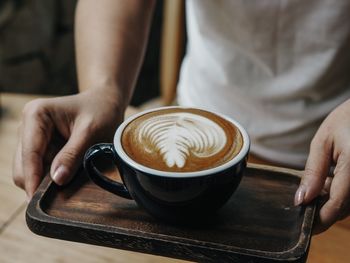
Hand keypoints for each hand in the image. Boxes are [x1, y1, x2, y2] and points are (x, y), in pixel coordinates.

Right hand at [13, 88, 124, 199]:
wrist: (106, 102)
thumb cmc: (101, 111)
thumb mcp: (91, 132)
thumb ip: (72, 155)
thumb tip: (56, 180)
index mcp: (36, 115)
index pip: (29, 153)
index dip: (33, 178)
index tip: (37, 201)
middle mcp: (28, 125)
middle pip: (23, 165)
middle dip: (39, 181)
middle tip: (59, 197)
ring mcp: (32, 136)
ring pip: (29, 170)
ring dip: (46, 179)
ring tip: (69, 181)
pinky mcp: (40, 146)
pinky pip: (40, 168)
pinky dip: (51, 175)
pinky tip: (68, 175)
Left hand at [294, 99, 349, 233]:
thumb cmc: (346, 120)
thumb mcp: (323, 142)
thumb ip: (314, 172)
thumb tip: (302, 199)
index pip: (338, 204)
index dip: (321, 219)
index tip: (306, 227)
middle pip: (346, 208)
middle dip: (325, 209)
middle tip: (307, 202)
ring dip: (334, 202)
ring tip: (321, 184)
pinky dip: (343, 194)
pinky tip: (332, 181)